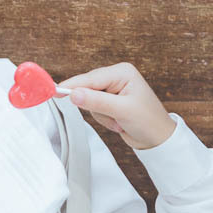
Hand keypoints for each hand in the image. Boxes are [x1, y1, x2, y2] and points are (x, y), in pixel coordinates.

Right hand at [59, 63, 175, 149]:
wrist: (158, 140)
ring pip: (89, 101)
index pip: (90, 78)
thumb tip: (74, 94)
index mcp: (122, 72)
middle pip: (87, 88)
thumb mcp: (122, 111)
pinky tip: (119, 122)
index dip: (72, 86)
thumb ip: (96, 101)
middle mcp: (116, 77)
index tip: (54, 91)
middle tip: (112, 116)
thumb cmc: (149, 122)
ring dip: (102, 116)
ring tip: (119, 120)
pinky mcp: (110, 102)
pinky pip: (94, 110)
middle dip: (97, 107)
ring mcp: (113, 90)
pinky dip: (104, 119)